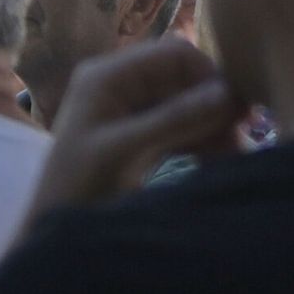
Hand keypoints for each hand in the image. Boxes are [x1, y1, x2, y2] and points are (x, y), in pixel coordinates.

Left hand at [31, 39, 246, 218]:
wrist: (53, 238)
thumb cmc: (77, 189)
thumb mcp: (125, 151)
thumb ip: (174, 119)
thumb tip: (228, 93)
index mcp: (107, 77)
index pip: (173, 55)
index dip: (208, 76)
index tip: (237, 110)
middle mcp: (119, 88)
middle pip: (184, 81)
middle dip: (213, 108)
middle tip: (240, 142)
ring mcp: (129, 114)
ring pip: (186, 108)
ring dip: (211, 130)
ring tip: (233, 159)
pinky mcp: (139, 141)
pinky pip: (179, 131)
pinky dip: (200, 145)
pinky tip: (218, 164)